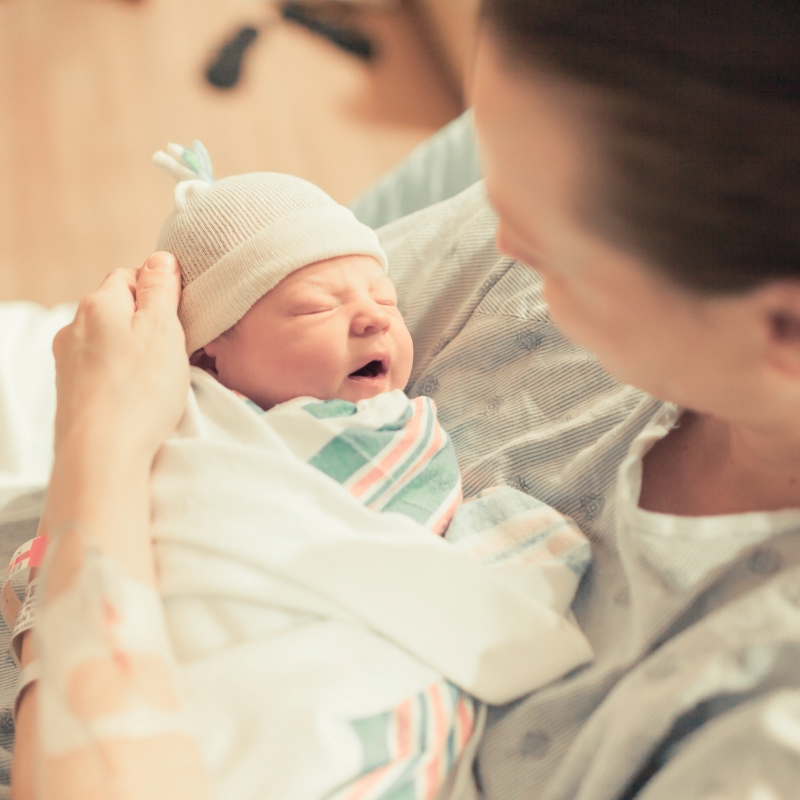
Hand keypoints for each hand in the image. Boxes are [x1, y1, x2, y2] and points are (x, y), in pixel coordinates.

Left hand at [52, 252, 188, 465]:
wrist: (102, 453)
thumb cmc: (139, 391)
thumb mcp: (163, 329)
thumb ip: (161, 290)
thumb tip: (161, 259)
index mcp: (98, 304)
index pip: (130, 277)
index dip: (158, 291)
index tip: (180, 314)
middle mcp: (76, 328)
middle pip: (117, 310)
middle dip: (146, 323)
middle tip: (175, 348)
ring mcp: (69, 362)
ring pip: (109, 342)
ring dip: (134, 352)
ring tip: (159, 378)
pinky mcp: (72, 392)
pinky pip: (102, 371)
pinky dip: (122, 377)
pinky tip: (138, 397)